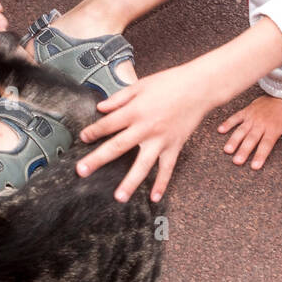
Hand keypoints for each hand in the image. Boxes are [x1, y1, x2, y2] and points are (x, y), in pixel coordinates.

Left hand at [75, 64, 214, 202]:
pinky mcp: (175, 146)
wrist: (199, 87)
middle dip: (98, 160)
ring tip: (119, 197)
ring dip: (130, 182)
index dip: (93, 132)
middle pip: (118, 147)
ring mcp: (161, 140)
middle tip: (81, 172)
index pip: (108, 124)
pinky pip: (167, 168)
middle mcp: (146, 128)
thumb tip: (100, 108)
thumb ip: (119, 98)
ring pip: (143, 165)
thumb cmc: (169, 82)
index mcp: (135, 111)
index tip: (83, 138)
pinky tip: (154, 198)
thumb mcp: (140, 85)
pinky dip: (162, 183)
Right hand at [217, 94, 281, 169]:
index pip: (266, 145)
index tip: (255, 166)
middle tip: (237, 161)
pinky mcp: (248, 111)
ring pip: (242, 130)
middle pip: (251, 139)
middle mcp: (262, 124)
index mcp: (274, 129)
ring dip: (234, 140)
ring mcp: (253, 117)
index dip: (260, 156)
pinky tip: (220, 130)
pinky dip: (228, 123)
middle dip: (244, 151)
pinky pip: (236, 117)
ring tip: (227, 150)